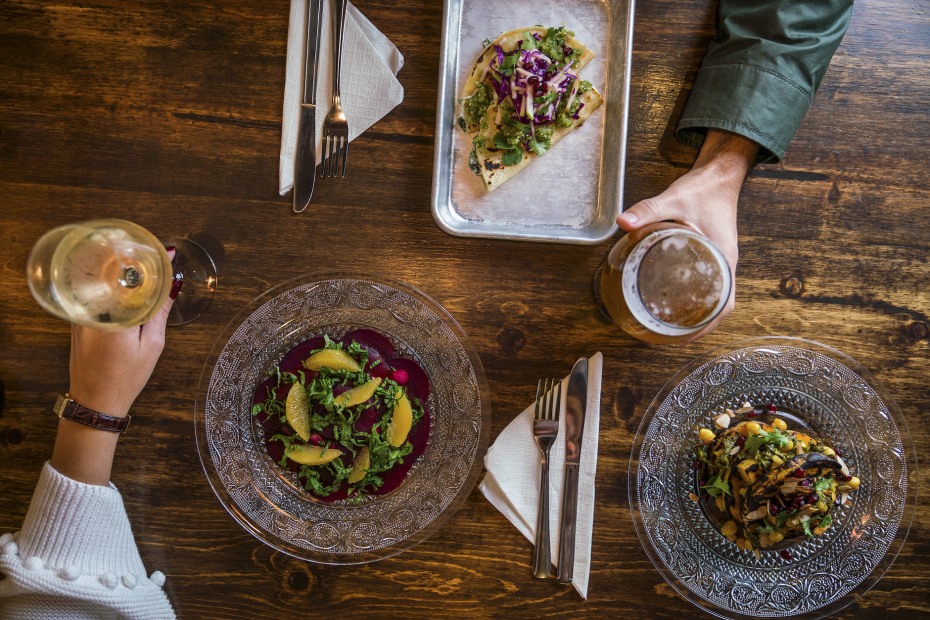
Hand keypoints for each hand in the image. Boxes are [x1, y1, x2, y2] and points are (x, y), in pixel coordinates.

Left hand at [52, 252, 175, 485]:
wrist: (95, 401)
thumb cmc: (126, 378)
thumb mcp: (152, 346)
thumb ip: (159, 313)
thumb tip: (171, 288)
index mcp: (115, 318)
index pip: (133, 278)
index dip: (153, 262)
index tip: (169, 252)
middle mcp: (93, 312)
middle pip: (114, 275)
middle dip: (136, 262)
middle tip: (158, 255)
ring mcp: (81, 315)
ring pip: (102, 284)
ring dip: (123, 273)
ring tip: (146, 268)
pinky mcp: (77, 320)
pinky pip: (95, 295)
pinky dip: (111, 287)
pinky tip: (127, 288)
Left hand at [616, 129, 757, 340]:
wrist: (720, 174)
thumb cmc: (704, 190)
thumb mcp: (674, 199)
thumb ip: (648, 210)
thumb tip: (623, 222)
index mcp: (723, 257)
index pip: (724, 304)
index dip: (707, 325)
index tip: (685, 338)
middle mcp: (724, 263)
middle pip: (717, 307)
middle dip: (696, 326)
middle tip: (668, 337)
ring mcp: (719, 260)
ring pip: (712, 297)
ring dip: (695, 314)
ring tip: (668, 326)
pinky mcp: (711, 254)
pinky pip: (706, 283)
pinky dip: (693, 297)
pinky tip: (673, 299)